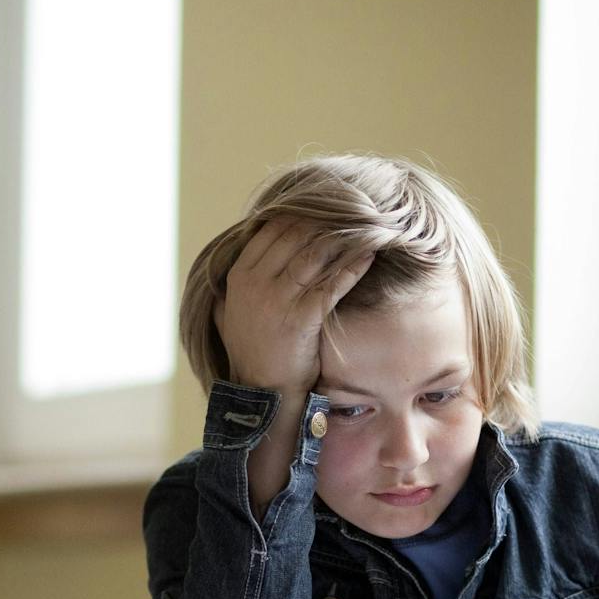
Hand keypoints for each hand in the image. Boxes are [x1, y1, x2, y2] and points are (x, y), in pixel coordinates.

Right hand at [214, 219, 373, 395]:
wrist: (263, 392)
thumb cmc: (252, 353)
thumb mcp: (229, 314)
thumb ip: (229, 286)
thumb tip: (231, 261)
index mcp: (240, 276)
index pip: (271, 229)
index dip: (300, 214)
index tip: (324, 205)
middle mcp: (256, 283)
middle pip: (295, 235)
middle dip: (325, 219)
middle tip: (352, 208)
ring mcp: (278, 300)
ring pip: (314, 254)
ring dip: (343, 237)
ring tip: (365, 226)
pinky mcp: (302, 318)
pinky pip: (331, 284)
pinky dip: (353, 267)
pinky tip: (369, 256)